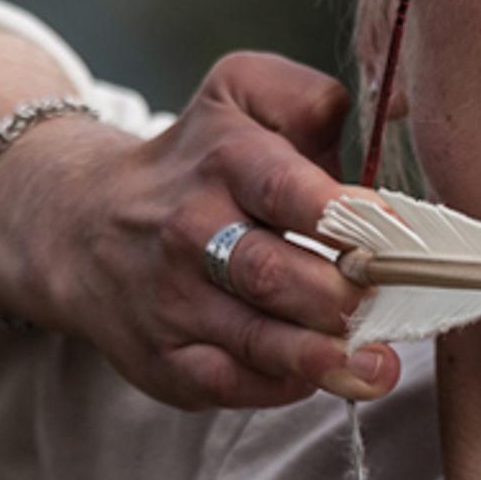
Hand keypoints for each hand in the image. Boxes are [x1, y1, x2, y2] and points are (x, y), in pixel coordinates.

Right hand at [0, 51, 400, 409]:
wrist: (82, 224)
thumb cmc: (195, 161)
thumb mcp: (238, 93)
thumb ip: (308, 97)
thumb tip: (383, 119)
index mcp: (223, 160)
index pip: (283, 187)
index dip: (346, 216)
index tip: (398, 236)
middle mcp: (191, 231)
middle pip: (271, 273)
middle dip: (339, 296)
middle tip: (394, 305)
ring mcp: (173, 302)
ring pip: (254, 339)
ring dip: (322, 358)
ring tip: (378, 367)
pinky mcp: (165, 360)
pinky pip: (228, 384)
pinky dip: (279, 386)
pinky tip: (320, 378)